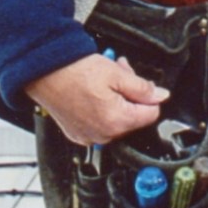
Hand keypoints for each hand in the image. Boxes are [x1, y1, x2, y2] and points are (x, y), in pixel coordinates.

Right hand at [24, 53, 169, 145]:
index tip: (140, 82)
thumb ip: (143, 89)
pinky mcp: (77, 133)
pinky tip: (95, 91)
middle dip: (131, 93)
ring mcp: (88, 136)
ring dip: (117, 98)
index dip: (149, 95)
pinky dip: (101, 107)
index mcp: (116, 122)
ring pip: (117, 119)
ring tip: (106, 78)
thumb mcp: (117, 74)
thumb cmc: (76, 72)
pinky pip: (99, 123)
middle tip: (121, 72)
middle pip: (133, 116)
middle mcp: (103, 135)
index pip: (151, 115)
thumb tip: (161, 97)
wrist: (45, 73)